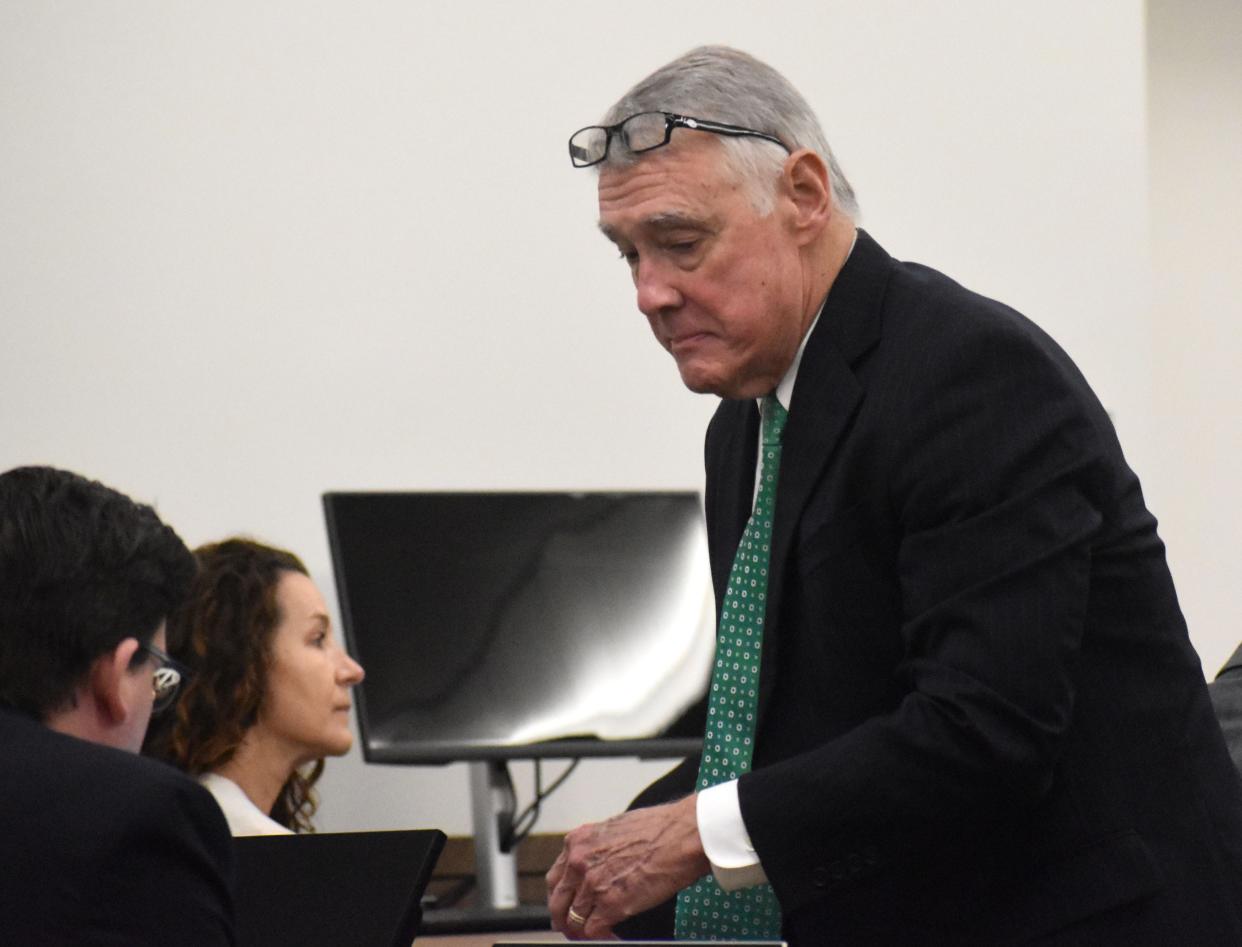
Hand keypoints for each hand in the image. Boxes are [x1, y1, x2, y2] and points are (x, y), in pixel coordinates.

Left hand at [546, 794, 709, 939]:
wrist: (681, 835)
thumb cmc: (658, 828)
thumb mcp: (614, 829)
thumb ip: (597, 849)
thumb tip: (596, 867)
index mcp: (578, 842)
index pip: (555, 879)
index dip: (561, 897)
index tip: (566, 906)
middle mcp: (579, 862)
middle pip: (558, 902)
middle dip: (564, 919)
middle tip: (572, 928)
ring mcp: (593, 884)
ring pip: (574, 920)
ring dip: (583, 930)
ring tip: (597, 933)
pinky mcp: (610, 904)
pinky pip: (593, 931)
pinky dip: (601, 937)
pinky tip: (611, 935)